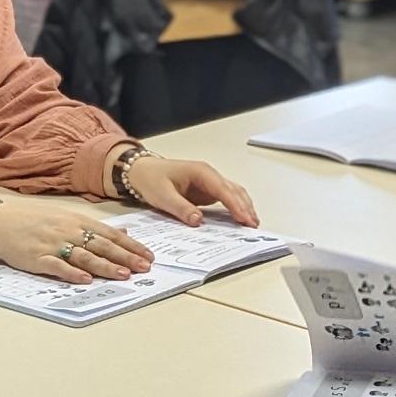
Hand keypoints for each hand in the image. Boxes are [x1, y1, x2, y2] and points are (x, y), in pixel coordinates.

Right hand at [0, 198, 153, 284]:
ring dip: (105, 266)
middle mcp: (68, 231)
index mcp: (77, 220)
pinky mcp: (37, 258)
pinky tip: (85, 279)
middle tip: (144, 268)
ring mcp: (52, 244)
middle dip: (125, 257)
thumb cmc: (35, 221)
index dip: (131, 246)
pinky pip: (57, 266)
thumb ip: (96, 228)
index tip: (148, 256)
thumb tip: (123, 232)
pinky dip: (72, 273)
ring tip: (123, 275)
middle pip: (101, 245)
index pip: (110, 234)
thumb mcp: (68, 218)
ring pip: (84, 256)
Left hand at [124, 155, 258, 228]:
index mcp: (201, 172)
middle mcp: (208, 175)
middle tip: (253, 225)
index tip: (244, 218)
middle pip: (234, 190)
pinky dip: (235, 208)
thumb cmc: (152, 178)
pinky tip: (240, 219)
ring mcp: (209, 183)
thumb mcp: (163, 195)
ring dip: (244, 207)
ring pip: (233, 193)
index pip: (223, 189)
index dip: (235, 205)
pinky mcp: (206, 191)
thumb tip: (198, 220)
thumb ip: (181, 208)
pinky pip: (226, 199)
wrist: (142, 171)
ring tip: (252, 224)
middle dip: (245, 207)